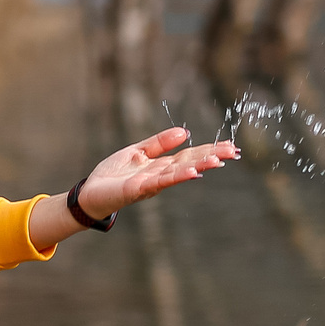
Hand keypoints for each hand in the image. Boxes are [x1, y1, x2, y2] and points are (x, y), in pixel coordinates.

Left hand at [28, 126, 240, 248]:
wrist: (90, 193)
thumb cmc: (112, 174)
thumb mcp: (137, 151)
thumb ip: (159, 143)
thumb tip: (184, 132)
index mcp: (161, 165)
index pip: (190, 155)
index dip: (209, 150)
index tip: (230, 146)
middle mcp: (161, 175)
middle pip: (190, 163)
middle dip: (212, 157)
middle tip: (234, 152)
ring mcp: (152, 183)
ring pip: (179, 172)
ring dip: (199, 166)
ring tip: (218, 160)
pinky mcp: (139, 189)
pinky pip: (162, 181)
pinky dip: (177, 176)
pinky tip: (193, 173)